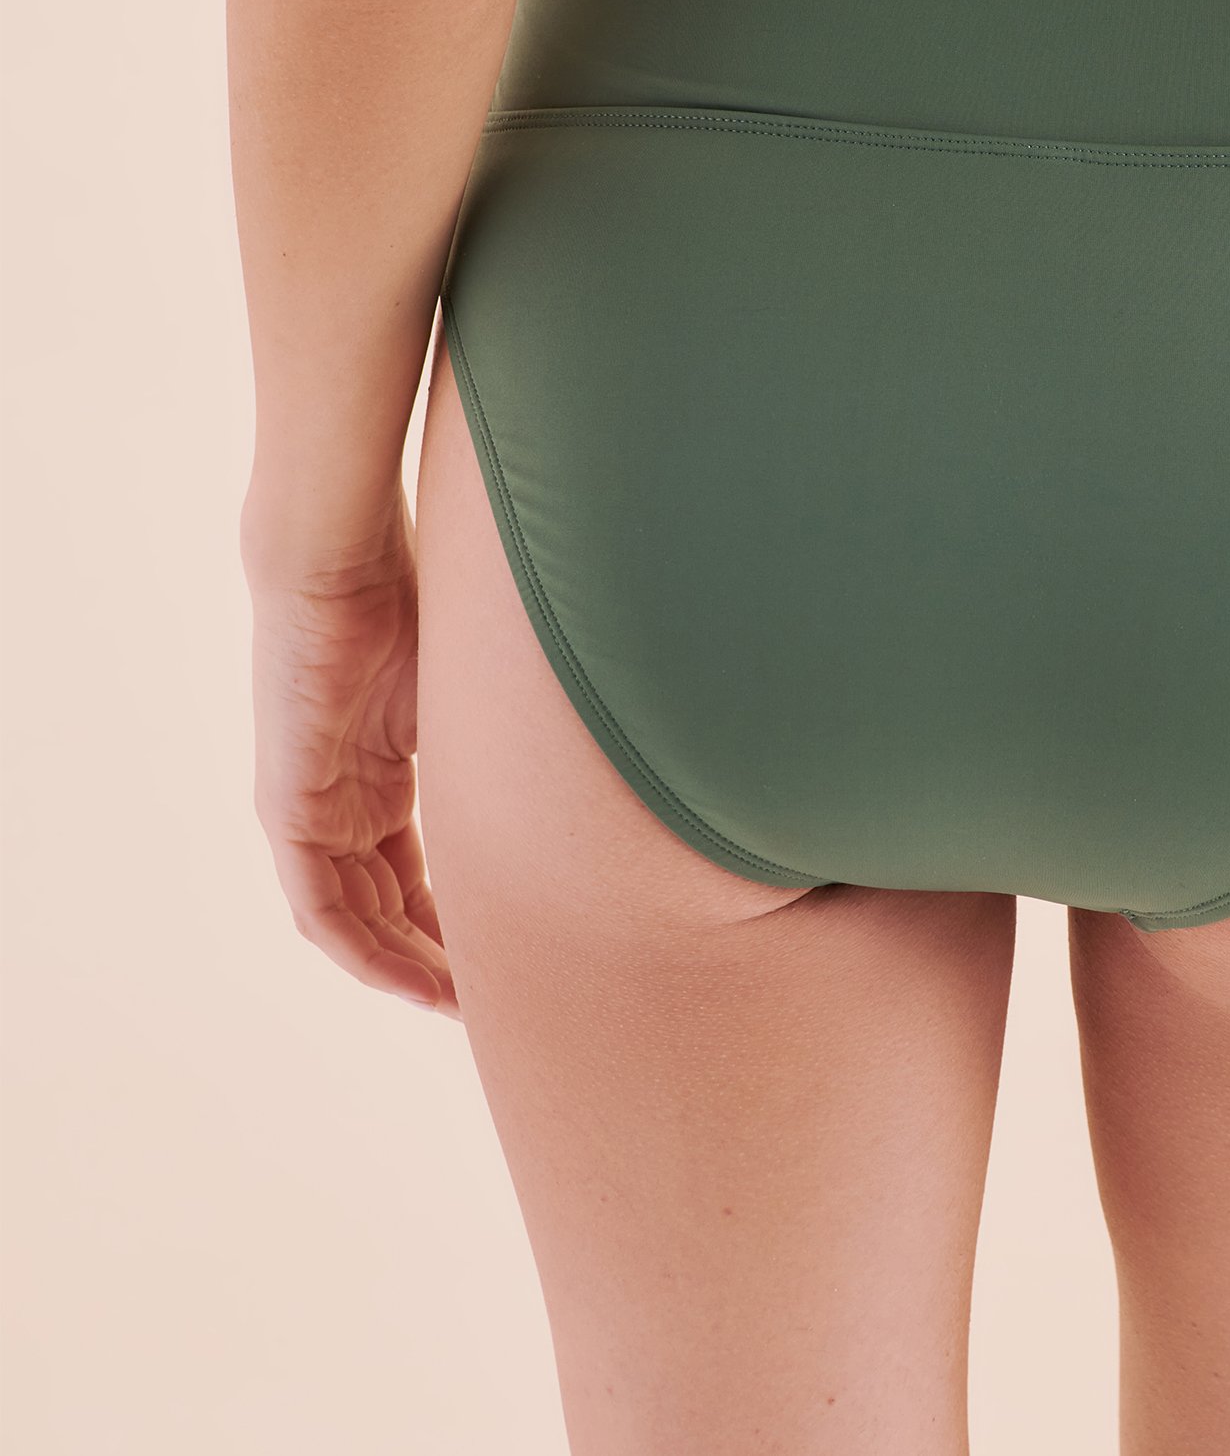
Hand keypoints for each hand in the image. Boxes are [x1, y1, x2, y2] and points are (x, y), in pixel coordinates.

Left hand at [245, 486, 459, 1017]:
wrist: (343, 561)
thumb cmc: (418, 601)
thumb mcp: (475, 698)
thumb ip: (503, 746)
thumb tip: (604, 751)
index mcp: (379, 772)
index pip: (413, 870)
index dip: (457, 920)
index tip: (508, 955)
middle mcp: (339, 799)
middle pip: (386, 906)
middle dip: (439, 957)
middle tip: (495, 1002)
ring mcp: (309, 808)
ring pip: (356, 919)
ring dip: (408, 967)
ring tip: (465, 1005)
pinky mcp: (288, 811)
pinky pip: (322, 910)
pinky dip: (367, 952)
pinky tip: (415, 980)